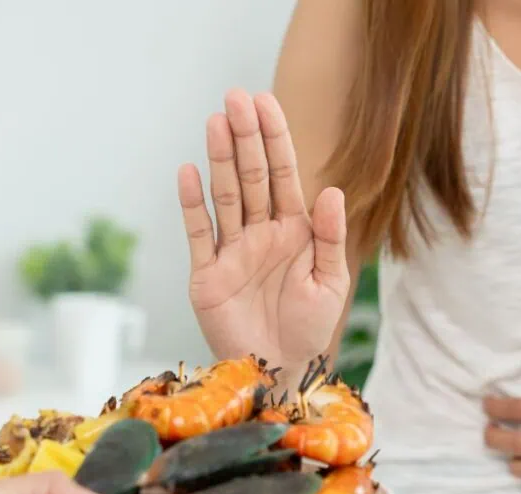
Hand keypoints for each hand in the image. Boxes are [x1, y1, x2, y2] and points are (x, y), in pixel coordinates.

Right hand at [177, 89, 349, 366]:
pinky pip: (199, 233)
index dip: (275, 140)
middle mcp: (261, 232)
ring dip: (220, 159)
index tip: (265, 103)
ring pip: (226, 196)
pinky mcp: (208, 274)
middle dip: (245, 137)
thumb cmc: (309, 327)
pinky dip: (193, 205)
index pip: (283, 175)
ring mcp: (232, 250)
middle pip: (251, 177)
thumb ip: (329, 237)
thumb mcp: (331, 282)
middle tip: (235, 97)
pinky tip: (189, 172)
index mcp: (294, 230)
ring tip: (216, 121)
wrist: (280, 368)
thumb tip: (330, 191)